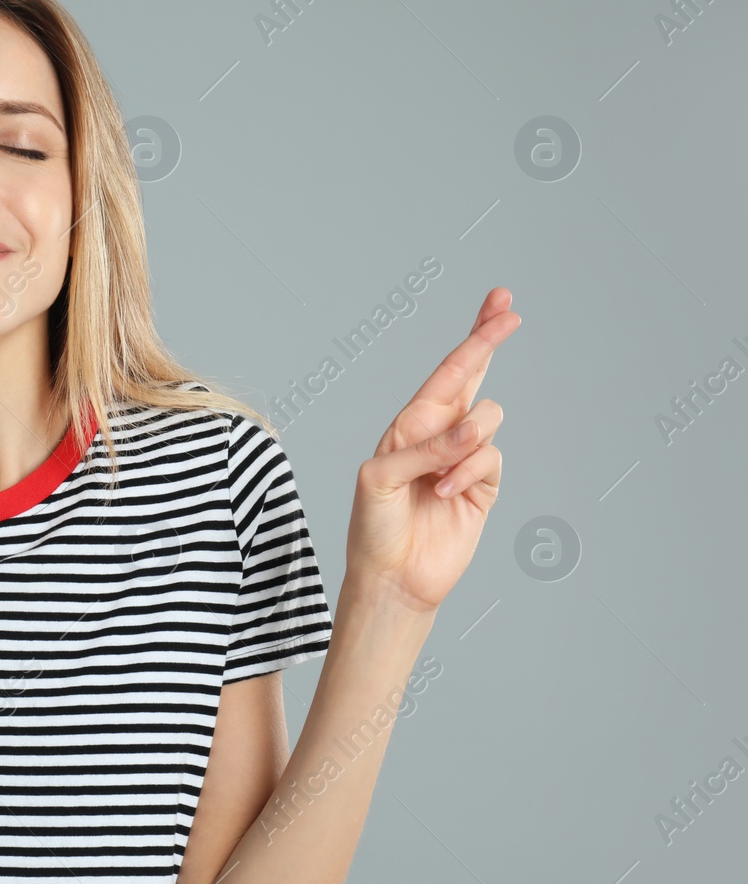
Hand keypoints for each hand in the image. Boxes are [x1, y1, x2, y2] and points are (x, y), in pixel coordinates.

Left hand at [344, 287, 520, 613]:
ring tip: (438, 475)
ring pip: (487, 421)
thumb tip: (472, 426)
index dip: (474, 338)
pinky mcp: (483, 487)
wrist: (393, 577)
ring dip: (465, 441)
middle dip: (488, 340)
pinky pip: (492, 458)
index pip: (446, 372)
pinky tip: (447, 491)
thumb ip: (425, 448)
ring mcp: (462, 459)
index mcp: (408, 424)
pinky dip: (471, 471)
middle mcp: (437, 435)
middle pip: (473, 377)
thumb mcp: (381, 480)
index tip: (500, 305)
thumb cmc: (374, 526)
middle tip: (509, 309)